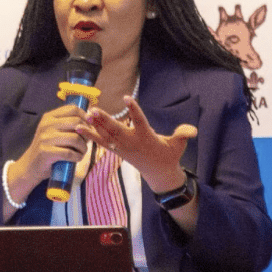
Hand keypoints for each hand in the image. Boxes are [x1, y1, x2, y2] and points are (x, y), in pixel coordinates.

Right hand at [4, 103, 88, 202]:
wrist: (30, 166)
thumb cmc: (47, 149)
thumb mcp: (54, 132)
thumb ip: (68, 125)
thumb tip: (90, 120)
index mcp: (49, 117)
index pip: (72, 109)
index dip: (85, 116)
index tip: (90, 125)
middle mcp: (46, 125)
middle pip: (76, 122)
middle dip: (86, 133)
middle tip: (86, 142)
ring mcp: (45, 138)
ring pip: (75, 138)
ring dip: (83, 147)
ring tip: (81, 152)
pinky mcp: (46, 152)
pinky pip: (69, 153)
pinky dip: (77, 156)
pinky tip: (77, 158)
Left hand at [78, 97, 196, 193]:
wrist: (159, 173)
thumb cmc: (169, 155)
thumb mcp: (179, 145)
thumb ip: (183, 135)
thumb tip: (192, 131)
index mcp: (147, 137)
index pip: (140, 121)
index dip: (133, 110)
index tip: (127, 98)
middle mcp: (132, 142)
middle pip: (116, 129)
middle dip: (104, 120)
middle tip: (93, 110)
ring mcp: (122, 147)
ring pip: (106, 135)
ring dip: (94, 126)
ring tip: (84, 116)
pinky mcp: (116, 150)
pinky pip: (101, 142)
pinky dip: (90, 135)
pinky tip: (79, 128)